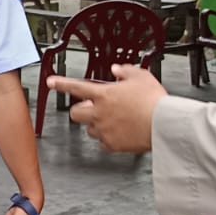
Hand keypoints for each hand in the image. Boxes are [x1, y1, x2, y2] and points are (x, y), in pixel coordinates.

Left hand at [49, 64, 166, 153]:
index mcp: (104, 94)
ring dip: (96, 124)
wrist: (164, 125)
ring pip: (89, 129)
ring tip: (112, 120)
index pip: (76, 87)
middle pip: (75, 113)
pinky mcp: (112, 145)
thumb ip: (125, 71)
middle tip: (92, 107)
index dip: (61, 83)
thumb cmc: (154, 101)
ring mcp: (104, 130)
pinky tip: (119, 133)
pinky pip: (103, 143)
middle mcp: (100, 113)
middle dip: (81, 110)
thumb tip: (117, 70)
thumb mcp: (141, 77)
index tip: (51, 82)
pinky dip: (108, 138)